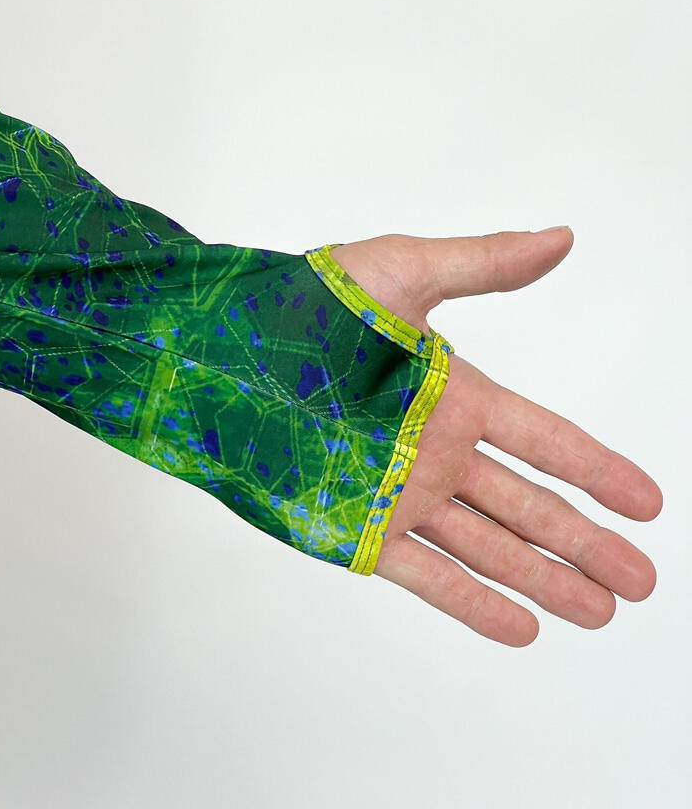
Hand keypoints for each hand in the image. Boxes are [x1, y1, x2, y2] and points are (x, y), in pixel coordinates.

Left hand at [329, 228, 661, 646]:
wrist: (216, 354)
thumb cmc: (302, 303)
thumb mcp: (400, 273)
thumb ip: (482, 265)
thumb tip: (561, 237)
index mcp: (454, 394)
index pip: (544, 440)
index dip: (599, 471)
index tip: (650, 502)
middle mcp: (434, 450)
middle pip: (530, 506)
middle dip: (587, 543)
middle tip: (641, 581)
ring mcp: (398, 495)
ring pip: (489, 548)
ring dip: (545, 580)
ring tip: (599, 612)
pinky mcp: (355, 530)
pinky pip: (426, 575)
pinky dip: (473, 602)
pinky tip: (521, 627)